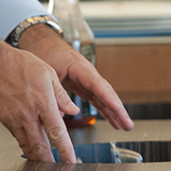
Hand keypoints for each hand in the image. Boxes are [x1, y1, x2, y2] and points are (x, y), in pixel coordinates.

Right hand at [0, 32, 79, 162]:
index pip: (56, 131)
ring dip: (38, 159)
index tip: (71, 160)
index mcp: (42, 102)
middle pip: (40, 146)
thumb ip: (61, 95)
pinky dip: (26, 147)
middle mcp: (28, 114)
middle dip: (50, 162)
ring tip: (47, 166)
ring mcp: (14, 119)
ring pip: (28, 146)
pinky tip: (33, 150)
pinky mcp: (5, 121)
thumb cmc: (18, 64)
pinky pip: (18, 139)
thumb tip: (73, 110)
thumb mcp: (48, 74)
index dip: (65, 149)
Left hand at [17, 24, 134, 131]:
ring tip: (125, 127)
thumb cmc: (45, 52)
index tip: (118, 110)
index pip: (99, 85)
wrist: (43, 44)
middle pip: (108, 93)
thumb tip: (61, 114)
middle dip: (119, 110)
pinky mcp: (84, 87)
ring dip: (116, 113)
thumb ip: (54, 93)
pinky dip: (106, 111)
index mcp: (81, 68)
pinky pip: (98, 100)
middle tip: (128, 125)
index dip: (109, 99)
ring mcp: (88, 81)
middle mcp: (89, 75)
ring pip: (105, 98)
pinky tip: (113, 122)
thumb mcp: (47, 72)